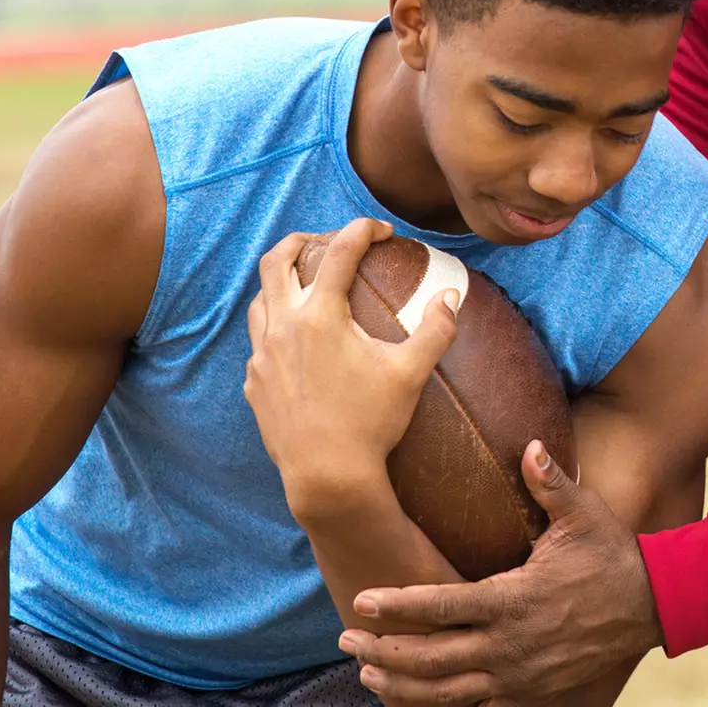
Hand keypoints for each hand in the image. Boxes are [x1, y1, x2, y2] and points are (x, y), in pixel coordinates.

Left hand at [244, 220, 459, 511]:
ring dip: (282, 283)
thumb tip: (453, 295)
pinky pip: (259, 342)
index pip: (340, 252)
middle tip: (327, 241)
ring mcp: (262, 355)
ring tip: (307, 288)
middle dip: (303, 240)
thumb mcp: (412, 373)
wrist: (327, 476)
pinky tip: (299, 345)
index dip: (363, 231)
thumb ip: (436, 329)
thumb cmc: (372, 423)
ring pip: (260, 299)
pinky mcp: (254, 382)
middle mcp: (283, 326)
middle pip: (277, 260)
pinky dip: (277, 328)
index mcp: (320, 315)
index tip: (382, 231)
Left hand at [339, 441, 663, 704]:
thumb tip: (530, 445)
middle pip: (430, 659)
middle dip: (382, 653)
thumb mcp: (584, 514)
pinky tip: (413, 699)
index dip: (398, 607)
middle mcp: (510, 646)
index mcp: (515, 599)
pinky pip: (476, 706)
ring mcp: (519, 677)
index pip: (442, 607)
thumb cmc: (613, 556)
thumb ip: (550, 482)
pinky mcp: (531, 694)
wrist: (655, 606)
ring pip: (445, 693)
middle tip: (347, 641)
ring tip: (368, 677)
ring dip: (400, 688)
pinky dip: (440, 706)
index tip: (363, 602)